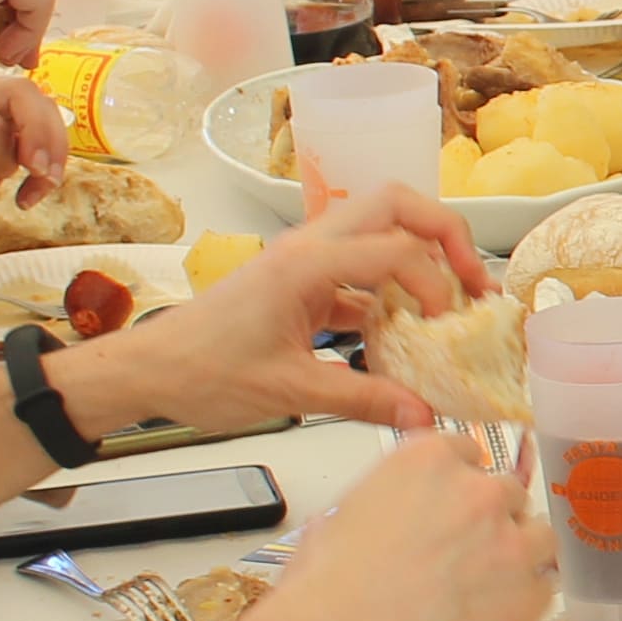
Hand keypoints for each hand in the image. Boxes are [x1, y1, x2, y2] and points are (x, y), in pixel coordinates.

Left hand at [60, 182, 491, 444]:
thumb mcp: (288, 391)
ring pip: (379, 229)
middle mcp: (309, 248)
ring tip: (450, 305)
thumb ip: (362, 399)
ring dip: (421, 257)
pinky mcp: (300, 282)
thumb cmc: (203, 372)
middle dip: (446, 236)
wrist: (149, 371)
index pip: (397, 249)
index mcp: (306, 264)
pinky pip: (360, 270)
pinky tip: (403, 335)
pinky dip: (390, 293)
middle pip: (396, 205)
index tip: (447, 325)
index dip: (436, 284)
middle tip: (472, 282)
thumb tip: (423, 416)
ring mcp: (305, 261)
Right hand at [247, 431, 558, 620]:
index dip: (459, 485)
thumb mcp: (340, 515)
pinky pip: (545, 587)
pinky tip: (489, 617)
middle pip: (506, 493)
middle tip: (462, 555)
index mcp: (431, 460)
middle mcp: (480, 493)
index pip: (468, 453)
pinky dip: (524, 600)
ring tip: (483, 587)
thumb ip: (382, 500)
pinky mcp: (531, 594)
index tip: (453, 505)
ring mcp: (513, 543)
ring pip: (538, 536)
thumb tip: (381, 516)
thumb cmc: (328, 589)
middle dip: (488, 521)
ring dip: (518, 555)